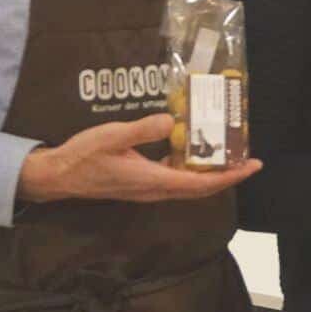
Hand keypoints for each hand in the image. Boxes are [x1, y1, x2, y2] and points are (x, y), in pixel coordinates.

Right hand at [17, 113, 262, 202]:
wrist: (58, 176)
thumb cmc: (83, 156)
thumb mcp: (112, 136)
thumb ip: (143, 129)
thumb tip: (173, 122)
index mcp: (153, 180)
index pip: (200, 183)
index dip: (229, 176)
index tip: (252, 166)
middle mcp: (155, 189)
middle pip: (200, 188)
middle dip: (228, 176)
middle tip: (251, 161)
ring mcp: (147, 188)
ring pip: (188, 185)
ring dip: (210, 173)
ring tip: (228, 154)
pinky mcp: (141, 183)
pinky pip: (174, 179)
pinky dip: (190, 167)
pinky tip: (193, 150)